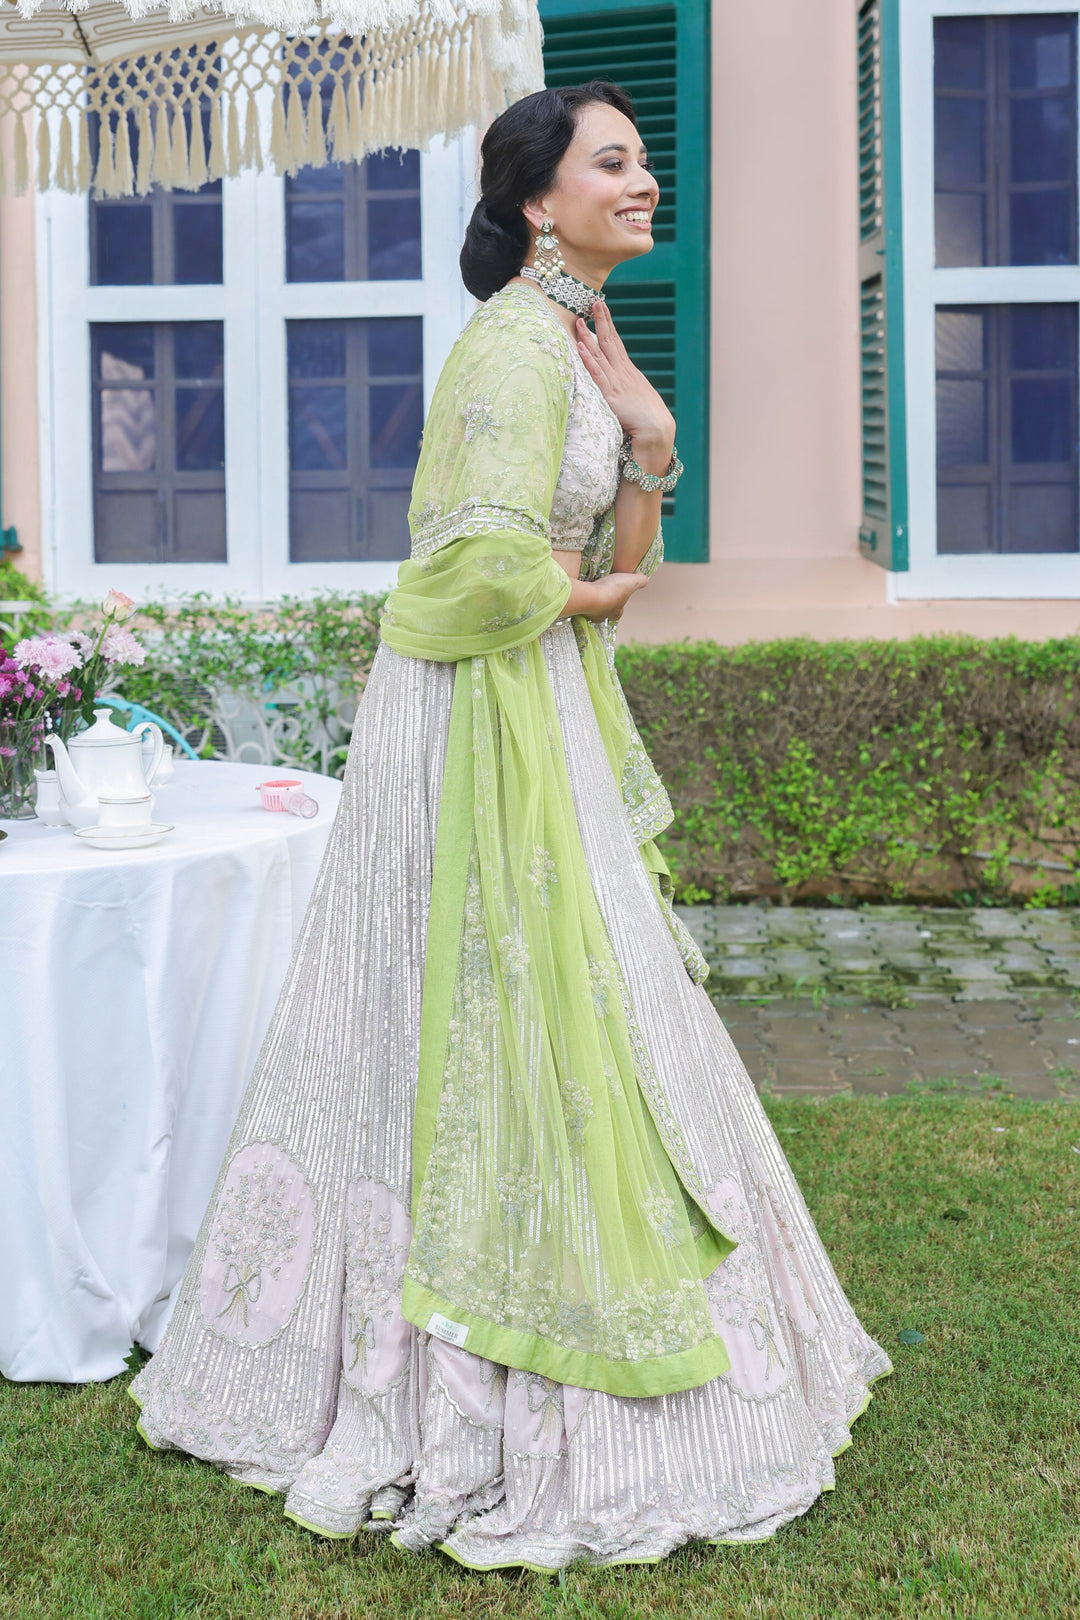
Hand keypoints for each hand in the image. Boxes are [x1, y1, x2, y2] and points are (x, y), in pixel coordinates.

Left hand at [575, 302, 675, 464]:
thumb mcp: (637, 401)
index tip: (602, 309)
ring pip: (600, 354)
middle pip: (610, 342)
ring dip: (589, 336)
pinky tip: (581, 346)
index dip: (608, 326)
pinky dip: (588, 359)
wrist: (657, 432)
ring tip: (579, 320)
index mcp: (629, 373)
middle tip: (594, 302)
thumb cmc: (648, 421)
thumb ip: (627, 391)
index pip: (616, 344)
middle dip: (602, 321)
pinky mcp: (611, 396)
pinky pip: (597, 374)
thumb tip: (622, 389)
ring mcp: (617, 383)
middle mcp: (623, 373)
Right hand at [583, 572, 649, 623]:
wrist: (591, 596)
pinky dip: (580, 599)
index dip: (619, 607)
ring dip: (591, 603)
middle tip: (602, 597)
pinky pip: (579, 604)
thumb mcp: (632, 582)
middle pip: (603, 614)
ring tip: (590, 593)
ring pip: (590, 610)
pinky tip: (580, 592)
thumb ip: (640, 580)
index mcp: (616, 612)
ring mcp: (588, 613)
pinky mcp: (577, 607)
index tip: (617, 599)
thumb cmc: (613, 591)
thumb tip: (644, 578)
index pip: (618, 613)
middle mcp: (602, 616)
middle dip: (603, 607)